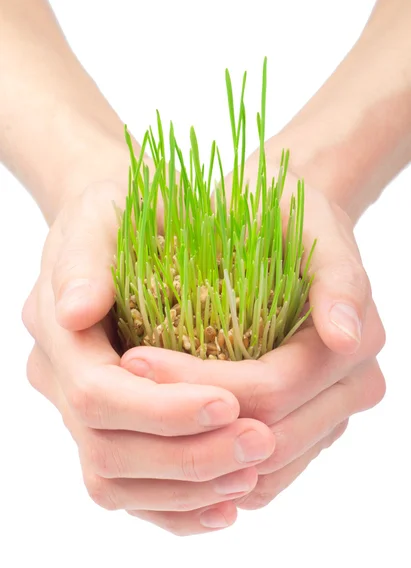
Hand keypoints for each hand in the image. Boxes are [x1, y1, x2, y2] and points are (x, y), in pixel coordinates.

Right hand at [22, 177, 275, 535]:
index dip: (162, 409)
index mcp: (56, 331)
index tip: (230, 400)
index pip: (97, 394)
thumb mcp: (104, 214)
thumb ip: (85, 258)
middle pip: (107, 449)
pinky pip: (129, 486)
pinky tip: (226, 502)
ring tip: (251, 472)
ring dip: (187, 488)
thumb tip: (75, 310)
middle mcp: (60, 379)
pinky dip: (175, 505)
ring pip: (117, 481)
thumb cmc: (119, 212)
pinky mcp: (107, 425)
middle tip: (260, 442)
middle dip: (187, 454)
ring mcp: (79, 409)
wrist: (115, 229)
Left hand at [121, 163, 385, 509]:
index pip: (272, 388)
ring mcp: (329, 417)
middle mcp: (351, 389)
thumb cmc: (284, 216)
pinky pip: (263, 474)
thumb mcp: (308, 221)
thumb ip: (337, 272)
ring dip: (195, 450)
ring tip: (136, 415)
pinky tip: (166, 435)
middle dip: (187, 419)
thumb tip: (345, 336)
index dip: (197, 383)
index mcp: (356, 344)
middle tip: (121, 386)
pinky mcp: (307, 432)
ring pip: (264, 469)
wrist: (280, 229)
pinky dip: (214, 466)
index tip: (133, 359)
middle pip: (266, 435)